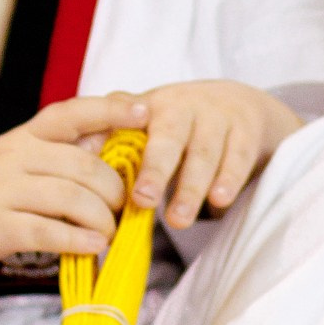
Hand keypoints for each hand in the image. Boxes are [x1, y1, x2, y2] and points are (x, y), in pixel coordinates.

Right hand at [0, 99, 134, 284]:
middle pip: (84, 164)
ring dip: (101, 220)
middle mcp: (12, 157)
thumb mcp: (5, 160)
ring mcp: (2, 193)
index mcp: (19, 138)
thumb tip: (102, 142)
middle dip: (115, 190)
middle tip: (124, 209)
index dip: (112, 109)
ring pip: (72, 198)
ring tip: (108, 234)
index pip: (72, 112)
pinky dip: (79, 241)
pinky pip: (50, 232)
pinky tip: (91, 248)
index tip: (147, 111)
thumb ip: (49, 153)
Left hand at [77, 81, 304, 230]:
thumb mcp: (147, 123)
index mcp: (150, 106)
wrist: (241, 104)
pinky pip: (237, 157)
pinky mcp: (246, 130)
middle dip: (155, 170)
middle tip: (143, 201)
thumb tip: (77, 155)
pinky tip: (219, 202)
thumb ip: (113, 137)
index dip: (108, 133)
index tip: (90, 159)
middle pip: (167, 139)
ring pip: (203, 154)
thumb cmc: (179, 124)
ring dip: (190, 187)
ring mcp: (216, 117)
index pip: (124, 119)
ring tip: (178, 220)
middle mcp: (183, 106)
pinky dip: (229, 179)